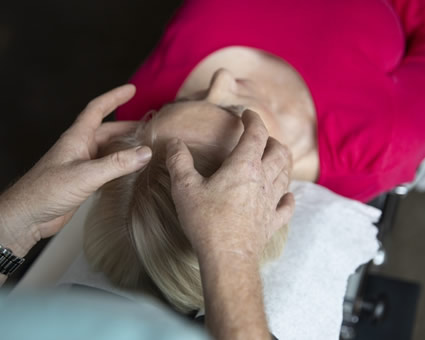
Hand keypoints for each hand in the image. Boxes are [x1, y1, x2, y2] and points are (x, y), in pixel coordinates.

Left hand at [0, 85, 150, 255]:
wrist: (28, 215)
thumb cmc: (47, 190)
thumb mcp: (86, 174)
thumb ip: (117, 163)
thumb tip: (145, 153)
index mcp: (77, 138)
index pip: (97, 109)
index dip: (114, 97)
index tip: (131, 89)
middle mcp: (80, 147)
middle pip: (107, 130)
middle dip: (128, 126)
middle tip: (149, 126)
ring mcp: (82, 164)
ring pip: (108, 149)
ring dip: (125, 146)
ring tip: (146, 147)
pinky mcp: (84, 180)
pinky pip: (106, 166)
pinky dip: (121, 165)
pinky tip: (132, 170)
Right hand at [166, 109, 293, 260]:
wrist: (227, 258)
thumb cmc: (207, 221)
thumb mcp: (185, 188)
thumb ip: (179, 161)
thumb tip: (174, 143)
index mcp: (244, 166)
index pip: (256, 133)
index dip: (253, 119)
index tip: (248, 114)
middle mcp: (263, 180)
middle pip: (280, 152)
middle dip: (273, 140)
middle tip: (262, 138)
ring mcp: (271, 202)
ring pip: (286, 174)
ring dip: (282, 162)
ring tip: (273, 160)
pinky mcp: (272, 222)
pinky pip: (287, 206)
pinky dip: (288, 197)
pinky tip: (285, 196)